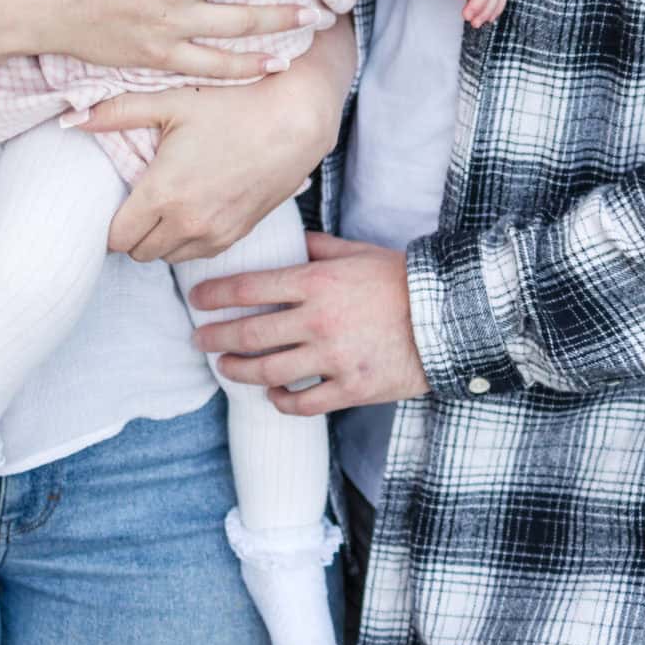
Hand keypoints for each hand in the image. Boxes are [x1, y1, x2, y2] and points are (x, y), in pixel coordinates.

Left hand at [83, 25, 352, 262]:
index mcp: (163, 195)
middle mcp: (187, 224)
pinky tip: (191, 208)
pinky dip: (187, 240)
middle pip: (138, 252)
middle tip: (135, 201)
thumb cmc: (232, 104)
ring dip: (159, 238)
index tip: (113, 203)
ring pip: (167, 257)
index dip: (108, 223)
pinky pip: (197, 254)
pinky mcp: (237, 236)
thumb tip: (70, 117)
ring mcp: (215, 234)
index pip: (115, 238)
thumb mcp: (171, 102)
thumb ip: (116, 112)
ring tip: (164, 203)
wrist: (295, 121)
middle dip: (131, 231)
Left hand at [188, 232, 427, 414]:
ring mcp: (333, 358)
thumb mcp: (358, 252)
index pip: (250, 287)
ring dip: (239, 371)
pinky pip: (303, 403)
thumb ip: (320, 248)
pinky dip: (281, 402)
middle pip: (250, 334)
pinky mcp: (351, 388)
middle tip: (198, 339)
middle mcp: (318, 321)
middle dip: (216, 337)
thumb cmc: (401, 280)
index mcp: (316, 283)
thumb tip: (294, 241)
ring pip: (269, 372)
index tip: (196, 300)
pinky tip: (271, 396)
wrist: (448, 318)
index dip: (216, 294)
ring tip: (225, 367)